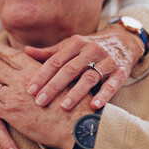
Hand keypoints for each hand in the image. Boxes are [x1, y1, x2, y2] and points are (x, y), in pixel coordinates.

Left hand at [0, 43, 93, 148]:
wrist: (75, 124)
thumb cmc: (75, 103)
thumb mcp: (66, 80)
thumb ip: (53, 71)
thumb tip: (51, 65)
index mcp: (35, 71)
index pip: (14, 56)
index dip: (1, 51)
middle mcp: (22, 81)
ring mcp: (14, 97)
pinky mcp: (11, 114)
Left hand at [24, 24, 142, 110]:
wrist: (124, 41)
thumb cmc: (89, 48)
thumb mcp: (71, 46)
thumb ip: (50, 53)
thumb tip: (25, 51)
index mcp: (75, 44)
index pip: (55, 60)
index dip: (42, 75)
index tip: (30, 89)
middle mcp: (91, 51)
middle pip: (70, 69)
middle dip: (54, 86)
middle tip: (40, 101)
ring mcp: (107, 61)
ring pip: (89, 77)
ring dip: (76, 93)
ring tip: (63, 106)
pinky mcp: (121, 71)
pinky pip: (112, 84)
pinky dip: (103, 95)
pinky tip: (94, 106)